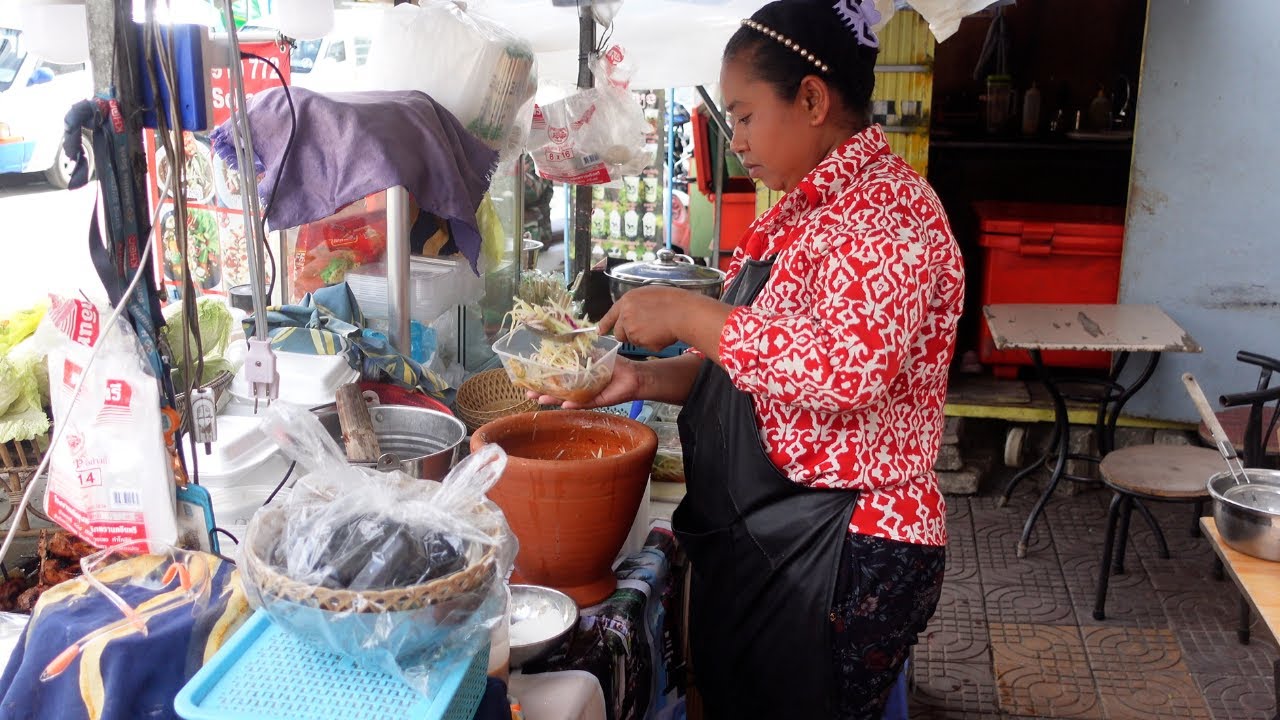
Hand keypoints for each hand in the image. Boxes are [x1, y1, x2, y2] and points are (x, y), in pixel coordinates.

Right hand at [528, 356, 644, 408]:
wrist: (632, 375)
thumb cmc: (614, 364)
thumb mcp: (594, 354)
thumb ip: (579, 352)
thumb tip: (562, 343)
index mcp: (576, 376)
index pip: (556, 378)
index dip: (542, 379)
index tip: (528, 379)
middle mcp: (578, 387)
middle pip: (556, 391)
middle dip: (541, 392)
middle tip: (528, 394)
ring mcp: (585, 396)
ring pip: (565, 400)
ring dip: (552, 400)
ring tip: (540, 400)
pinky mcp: (595, 402)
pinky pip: (582, 404)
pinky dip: (573, 404)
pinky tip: (563, 405)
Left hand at [599, 286, 687, 351]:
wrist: (682, 313)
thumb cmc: (673, 301)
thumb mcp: (650, 294)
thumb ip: (636, 304)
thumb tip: (632, 313)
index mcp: (627, 300)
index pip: (610, 314)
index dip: (605, 324)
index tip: (599, 331)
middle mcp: (626, 315)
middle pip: (619, 333)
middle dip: (628, 335)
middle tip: (646, 329)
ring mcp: (632, 329)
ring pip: (633, 340)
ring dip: (643, 339)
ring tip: (659, 328)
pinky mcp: (640, 342)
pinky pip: (645, 347)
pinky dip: (653, 344)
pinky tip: (662, 334)